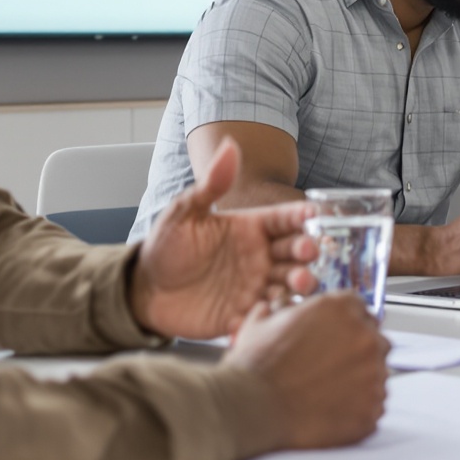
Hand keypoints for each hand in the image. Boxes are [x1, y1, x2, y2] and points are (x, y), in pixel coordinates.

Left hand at [130, 136, 318, 339]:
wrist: (146, 290)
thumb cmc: (166, 247)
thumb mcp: (184, 213)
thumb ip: (211, 184)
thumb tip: (229, 145)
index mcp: (251, 228)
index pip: (285, 218)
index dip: (302, 216)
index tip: (314, 214)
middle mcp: (260, 256)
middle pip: (296, 251)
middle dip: (307, 251)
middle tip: (308, 252)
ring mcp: (256, 285)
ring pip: (290, 283)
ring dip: (300, 283)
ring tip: (299, 284)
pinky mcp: (246, 313)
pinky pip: (268, 314)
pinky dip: (275, 313)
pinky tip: (271, 311)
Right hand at [223, 293, 388, 450]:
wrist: (252, 407)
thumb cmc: (255, 367)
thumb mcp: (262, 320)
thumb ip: (283, 307)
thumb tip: (284, 305)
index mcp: (341, 309)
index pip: (359, 308)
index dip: (344, 323)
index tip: (336, 336)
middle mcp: (364, 338)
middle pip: (374, 339)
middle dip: (356, 350)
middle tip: (330, 367)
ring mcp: (372, 375)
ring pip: (377, 373)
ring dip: (359, 379)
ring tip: (327, 391)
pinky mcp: (372, 409)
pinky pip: (375, 406)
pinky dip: (359, 408)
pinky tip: (333, 409)